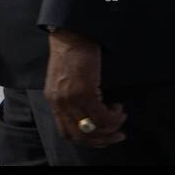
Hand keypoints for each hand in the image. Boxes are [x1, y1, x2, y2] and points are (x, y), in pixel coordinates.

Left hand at [43, 29, 126, 147]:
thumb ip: (71, 98)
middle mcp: (60, 104)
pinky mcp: (84, 92)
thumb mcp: (65, 80)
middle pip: (80, 136)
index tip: (102, 138)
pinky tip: (118, 106)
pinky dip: (114, 116)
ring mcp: (71, 100)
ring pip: (93, 128)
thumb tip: (89, 112)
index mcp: (54, 102)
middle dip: (102, 140)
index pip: (67, 133)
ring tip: (120, 116)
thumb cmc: (71, 52)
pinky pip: (102, 116)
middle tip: (117, 135)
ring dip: (111, 128)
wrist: (71, 34)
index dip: (86, 140)